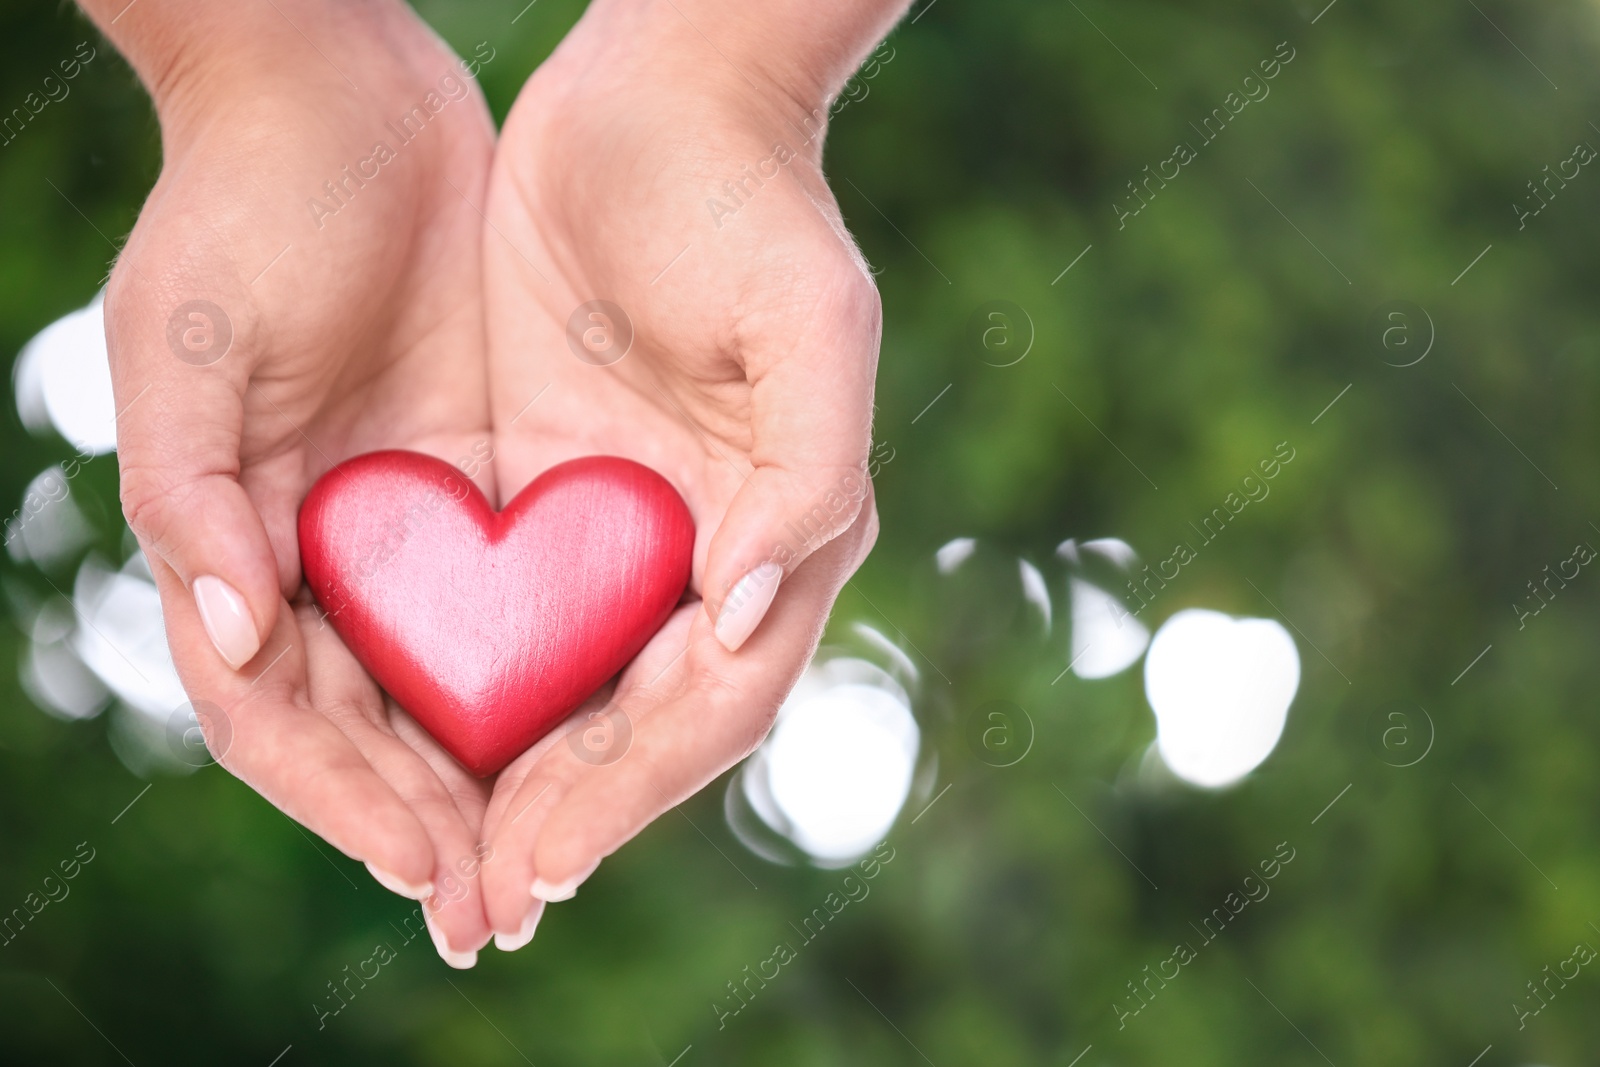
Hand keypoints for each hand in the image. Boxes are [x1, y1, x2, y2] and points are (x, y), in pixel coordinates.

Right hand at [90, 0, 499, 962]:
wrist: (343, 100)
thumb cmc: (244, 213)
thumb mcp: (187, 347)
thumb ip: (191, 498)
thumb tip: (231, 639)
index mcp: (234, 544)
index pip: (282, 714)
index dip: (345, 799)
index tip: (427, 867)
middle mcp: (315, 551)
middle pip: (368, 723)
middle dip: (427, 820)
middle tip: (497, 909)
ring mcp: (398, 519)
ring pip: (443, 680)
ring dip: (491, 773)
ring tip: (549, 855)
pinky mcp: (476, 474)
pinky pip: (511, 597)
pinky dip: (542, 669)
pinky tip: (598, 720)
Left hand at [473, 0, 893, 942]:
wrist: (661, 105)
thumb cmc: (751, 208)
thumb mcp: (809, 330)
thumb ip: (805, 478)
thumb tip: (746, 612)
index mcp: (780, 536)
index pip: (712, 696)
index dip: (633, 786)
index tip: (546, 857)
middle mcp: (705, 549)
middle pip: (637, 716)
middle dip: (568, 813)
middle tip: (481, 901)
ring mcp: (624, 521)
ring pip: (569, 681)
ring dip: (513, 777)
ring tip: (444, 862)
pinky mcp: (546, 482)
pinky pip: (507, 605)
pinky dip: (469, 680)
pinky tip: (409, 735)